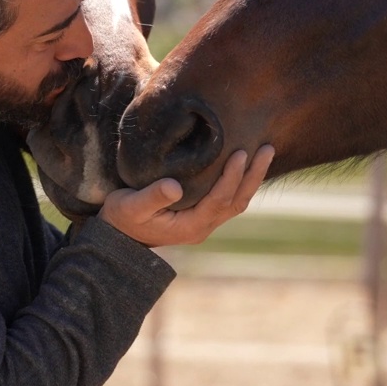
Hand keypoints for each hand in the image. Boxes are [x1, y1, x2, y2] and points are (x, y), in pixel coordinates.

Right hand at [98, 145, 274, 247]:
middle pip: (237, 201)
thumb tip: (175, 186)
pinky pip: (228, 200)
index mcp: (190, 226)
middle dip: (253, 175)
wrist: (118, 237)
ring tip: (265, 152)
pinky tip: (246, 164)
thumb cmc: (122, 218)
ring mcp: (204, 223)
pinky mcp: (202, 216)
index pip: (219, 200)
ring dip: (252, 178)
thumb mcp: (131, 206)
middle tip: (268, 148)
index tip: (240, 152)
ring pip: (237, 202)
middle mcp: (203, 227)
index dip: (232, 177)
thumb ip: (153, 197)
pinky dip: (240, 182)